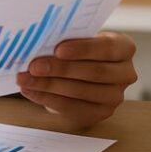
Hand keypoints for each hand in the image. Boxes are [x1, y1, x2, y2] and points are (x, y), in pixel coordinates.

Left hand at [16, 31, 136, 128]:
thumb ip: (66, 38)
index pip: (107, 47)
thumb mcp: (76, 38)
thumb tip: (39, 41)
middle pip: (93, 72)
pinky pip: (73, 108)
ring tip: (25, 79)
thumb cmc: (77, 48)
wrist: (80, 71)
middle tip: (33, 66)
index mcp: (124, 48)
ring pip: (81, 92)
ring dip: (49, 86)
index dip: (83, 49)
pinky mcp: (101, 113)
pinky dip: (48, 99)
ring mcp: (116, 96)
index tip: (58, 49)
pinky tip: (30, 91)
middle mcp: (125, 73)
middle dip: (60, 69)